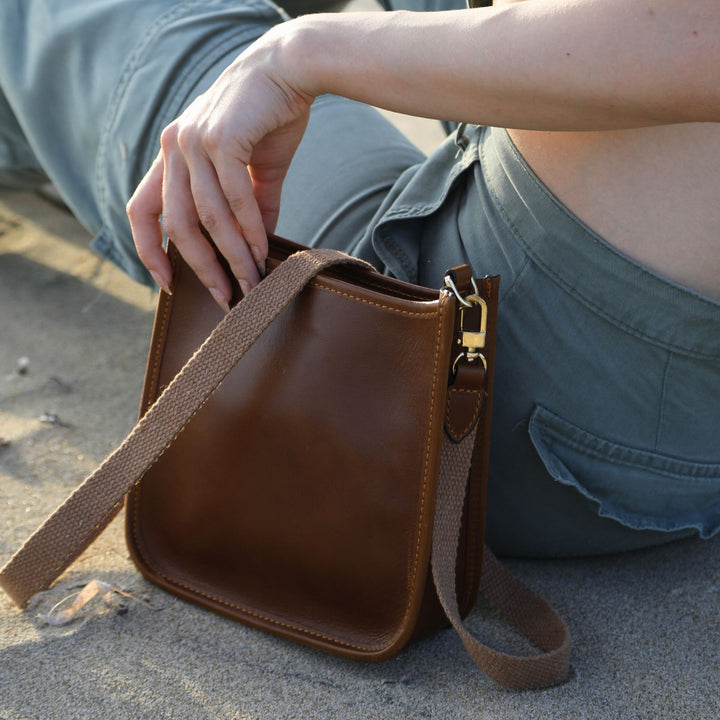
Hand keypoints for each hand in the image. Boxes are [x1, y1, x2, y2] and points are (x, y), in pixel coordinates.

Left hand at [126, 24, 313, 309]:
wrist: (288, 69)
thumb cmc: (268, 117)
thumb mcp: (252, 170)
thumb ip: (250, 208)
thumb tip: (257, 247)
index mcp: (171, 155)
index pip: (142, 210)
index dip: (148, 251)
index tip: (167, 285)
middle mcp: (174, 147)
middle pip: (176, 224)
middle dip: (201, 267)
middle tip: (225, 296)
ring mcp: (193, 140)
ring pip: (207, 215)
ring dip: (231, 255)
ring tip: (251, 281)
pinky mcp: (221, 137)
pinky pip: (234, 197)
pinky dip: (248, 228)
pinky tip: (261, 249)